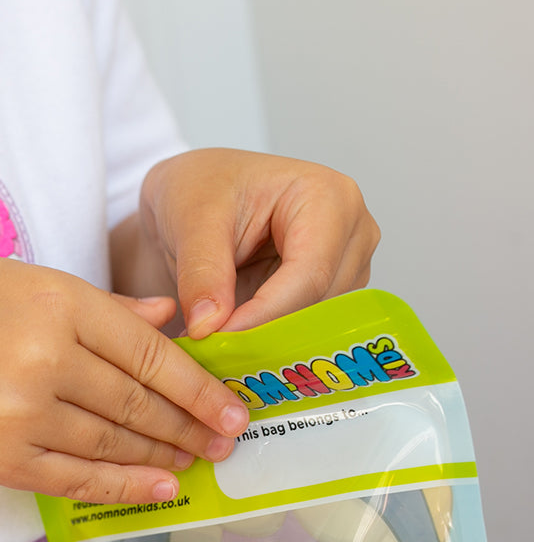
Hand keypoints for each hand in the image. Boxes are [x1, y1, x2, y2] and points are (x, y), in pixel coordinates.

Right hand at [0, 258, 248, 503]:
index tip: (233, 407)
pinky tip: (159, 487)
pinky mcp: (1, 459)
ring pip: (112, 444)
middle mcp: (42, 359)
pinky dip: (123, 486)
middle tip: (229, 441)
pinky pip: (77, 479)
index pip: (147, 351)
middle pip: (136, 403)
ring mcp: (20, 414)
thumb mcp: (21, 281)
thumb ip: (100, 305)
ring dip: (163, 456)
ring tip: (197, 460)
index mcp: (54, 302)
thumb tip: (171, 319)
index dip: (199, 385)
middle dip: (192, 426)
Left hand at [136, 148, 380, 337]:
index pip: (309, 274)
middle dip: (265, 334)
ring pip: (318, 325)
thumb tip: (209, 327)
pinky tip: (234, 345)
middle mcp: (351, 232)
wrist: (194, 193)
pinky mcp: (329, 291)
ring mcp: (346, 264)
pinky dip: (270, 342)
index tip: (217, 340)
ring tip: (217, 347)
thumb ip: (202, 273)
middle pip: (319, 305)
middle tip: (212, 354)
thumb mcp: (191, 220)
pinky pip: (308, 330)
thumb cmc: (200, 187)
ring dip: (267, 342)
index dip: (264, 316)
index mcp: (328, 197)